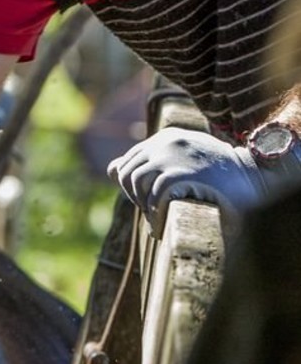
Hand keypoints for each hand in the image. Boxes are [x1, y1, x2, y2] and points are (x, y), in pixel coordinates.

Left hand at [107, 127, 266, 233]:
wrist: (254, 177)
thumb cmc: (218, 173)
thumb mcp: (183, 159)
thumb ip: (149, 161)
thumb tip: (110, 169)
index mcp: (165, 137)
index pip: (128, 161)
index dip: (131, 184)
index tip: (145, 199)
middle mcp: (165, 143)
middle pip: (126, 172)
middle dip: (133, 195)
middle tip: (149, 211)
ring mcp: (171, 157)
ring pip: (135, 182)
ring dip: (142, 204)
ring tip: (156, 218)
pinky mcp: (180, 175)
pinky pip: (152, 196)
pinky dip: (154, 214)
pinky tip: (161, 225)